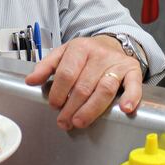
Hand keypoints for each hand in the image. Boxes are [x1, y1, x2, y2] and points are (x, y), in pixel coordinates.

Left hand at [24, 36, 142, 130]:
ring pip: (105, 89)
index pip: (66, 73)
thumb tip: (31, 81)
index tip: (54, 105)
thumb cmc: (85, 54)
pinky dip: (131, 97)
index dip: (58, 93)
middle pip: (83, 86)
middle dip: (71, 108)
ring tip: (80, 121)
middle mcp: (98, 54)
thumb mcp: (62, 54)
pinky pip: (134, 84)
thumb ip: (46, 67)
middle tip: (64, 121)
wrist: (111, 43)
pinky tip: (124, 109)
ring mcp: (116, 62)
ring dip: (91, 109)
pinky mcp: (132, 70)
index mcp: (79, 48)